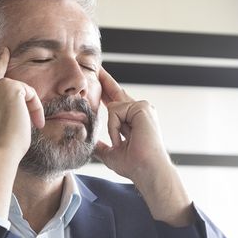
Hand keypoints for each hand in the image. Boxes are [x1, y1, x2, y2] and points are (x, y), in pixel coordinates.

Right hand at [0, 48, 44, 164]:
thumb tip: (6, 101)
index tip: (1, 53)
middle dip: (4, 66)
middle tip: (5, 52)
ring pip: (17, 89)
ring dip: (27, 106)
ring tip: (29, 124)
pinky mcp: (11, 87)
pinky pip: (29, 94)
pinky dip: (35, 108)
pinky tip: (34, 122)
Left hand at [94, 69, 193, 225]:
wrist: (147, 171)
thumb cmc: (135, 166)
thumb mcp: (112, 154)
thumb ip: (101, 146)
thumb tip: (89, 144)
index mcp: (134, 120)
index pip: (117, 101)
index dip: (106, 90)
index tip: (98, 77)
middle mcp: (140, 111)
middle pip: (117, 92)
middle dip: (104, 80)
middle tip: (95, 66)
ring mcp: (142, 108)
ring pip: (113, 107)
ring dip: (112, 128)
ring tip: (121, 143)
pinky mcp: (141, 108)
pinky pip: (116, 111)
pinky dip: (115, 127)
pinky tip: (123, 139)